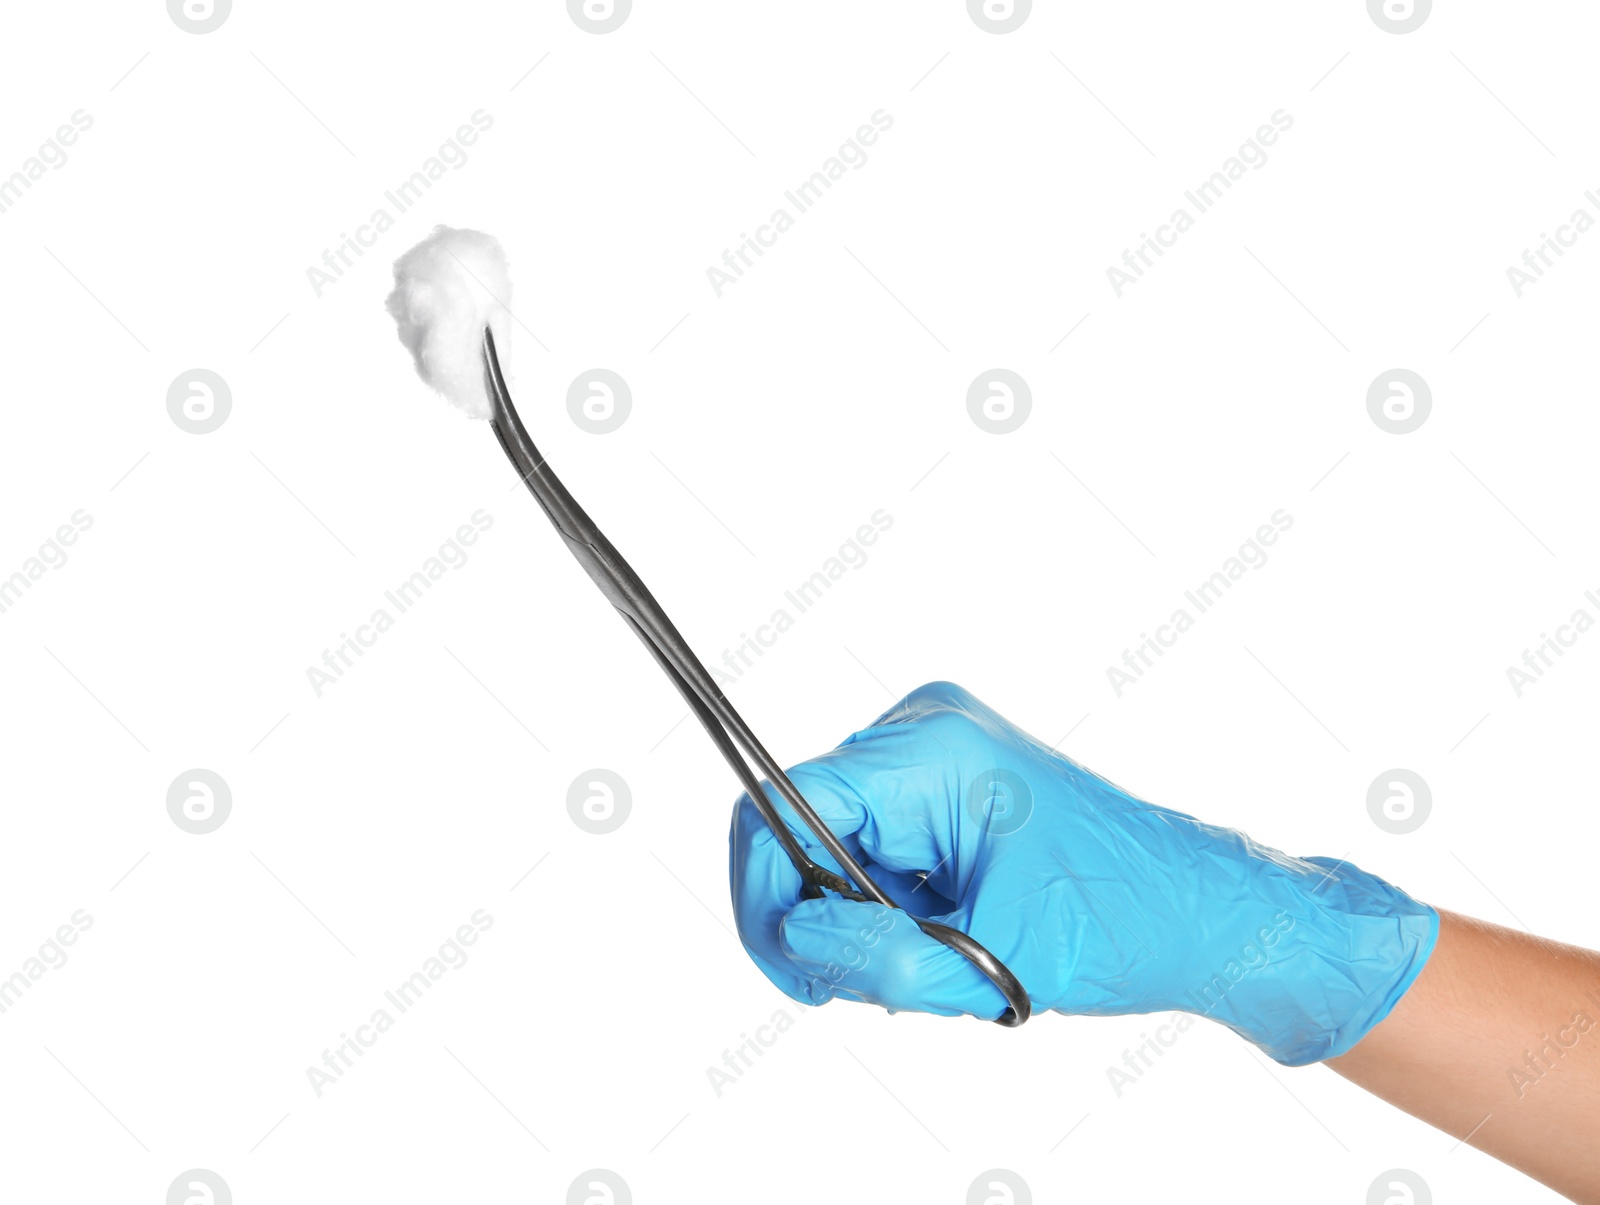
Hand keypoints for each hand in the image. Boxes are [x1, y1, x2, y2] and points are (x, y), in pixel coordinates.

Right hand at [728, 681, 1436, 1064]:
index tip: (793, 970)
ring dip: (858, 915)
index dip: (763, 896)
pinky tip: (940, 936)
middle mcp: (925, 730)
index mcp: (932, 753)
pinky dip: (883, 902)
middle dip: (817, 916)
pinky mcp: (944, 778)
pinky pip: (869, 842)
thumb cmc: (1119, 924)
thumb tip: (789, 938)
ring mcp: (936, 748)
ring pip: (832, 842)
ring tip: (932, 962)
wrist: (1199, 913)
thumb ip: (869, 953)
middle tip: (864, 987)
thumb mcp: (981, 960)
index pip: (782, 807)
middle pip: (800, 825)